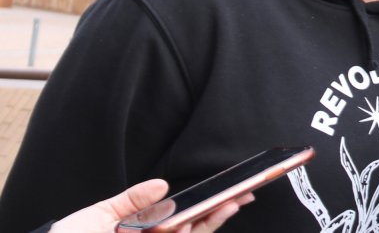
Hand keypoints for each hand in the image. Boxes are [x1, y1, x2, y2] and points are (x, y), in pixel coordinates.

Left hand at [48, 179, 251, 232]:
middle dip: (221, 211)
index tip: (227, 190)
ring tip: (234, 202)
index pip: (181, 219)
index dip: (205, 205)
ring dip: (214, 221)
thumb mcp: (98, 217)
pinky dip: (197, 232)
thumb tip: (163, 185)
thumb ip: (131, 201)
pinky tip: (204, 220)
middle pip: (195, 229)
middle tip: (246, 193)